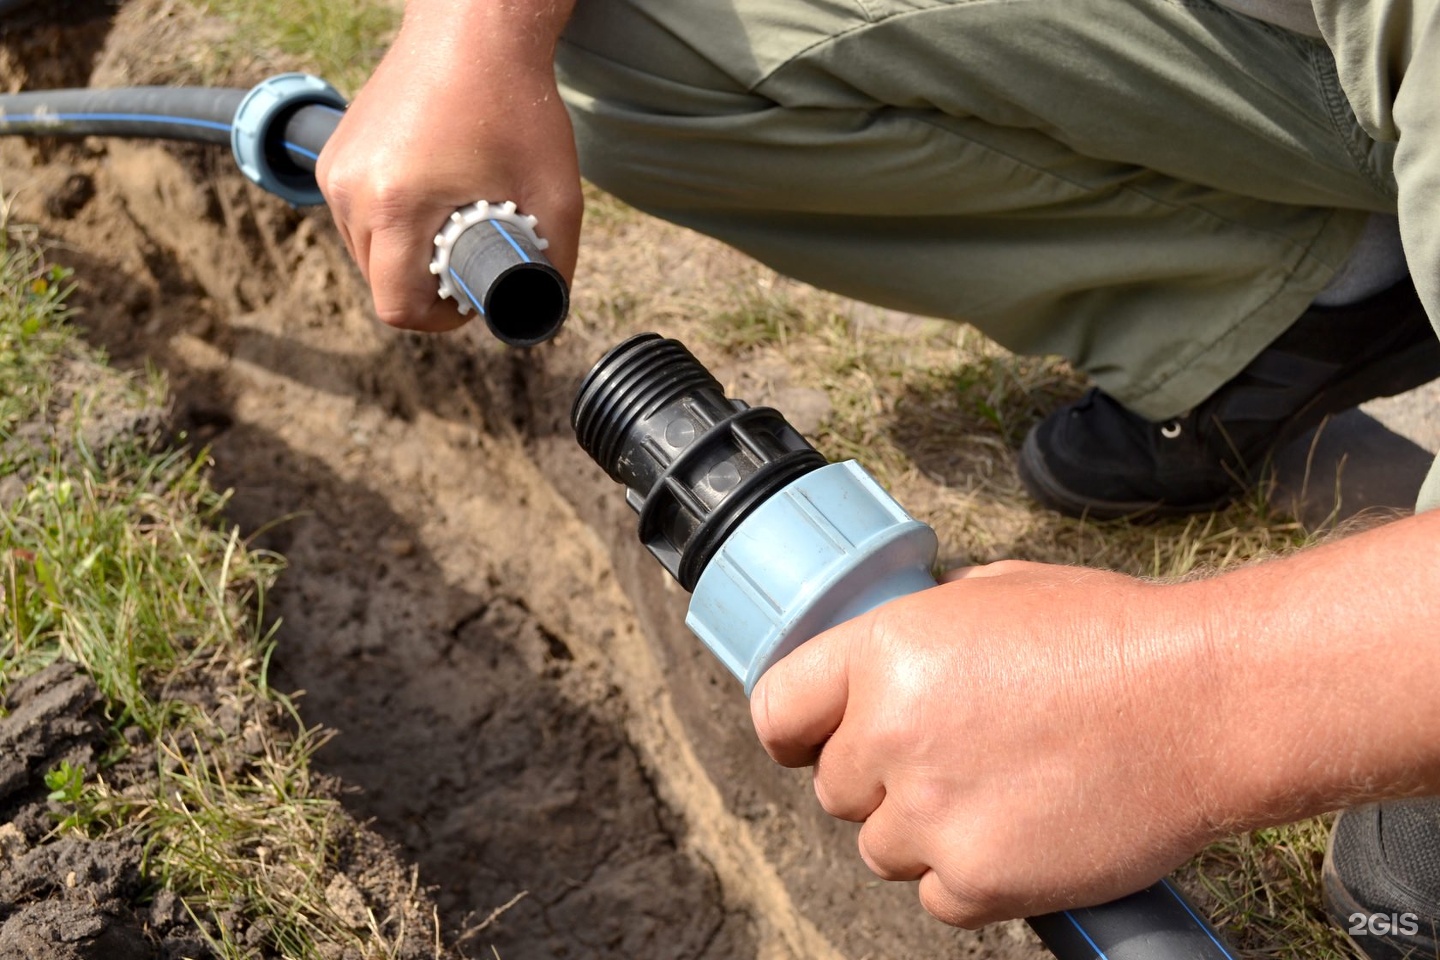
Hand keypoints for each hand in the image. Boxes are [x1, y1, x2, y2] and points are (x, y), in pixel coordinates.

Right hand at [317, 1, 581, 331]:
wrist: (474, 27)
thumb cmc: (517, 106)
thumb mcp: (555, 196)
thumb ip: (553, 266)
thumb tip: (544, 315)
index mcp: (395, 204)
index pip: (397, 306)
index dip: (440, 319)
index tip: (470, 300)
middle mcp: (352, 189)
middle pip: (379, 284)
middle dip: (424, 289)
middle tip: (470, 262)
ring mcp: (336, 170)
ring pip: (365, 254)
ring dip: (405, 258)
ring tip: (452, 227)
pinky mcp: (334, 155)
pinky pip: (356, 219)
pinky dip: (390, 226)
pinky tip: (429, 203)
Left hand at [749, 560, 1231, 927]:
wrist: (1206, 700)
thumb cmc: (1113, 636)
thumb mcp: (995, 591)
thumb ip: (919, 632)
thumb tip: (886, 662)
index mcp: (883, 652)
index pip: (777, 708)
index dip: (795, 730)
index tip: (811, 742)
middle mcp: (889, 734)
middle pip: (835, 788)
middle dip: (881, 779)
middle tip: (952, 758)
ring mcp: (931, 814)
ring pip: (880, 848)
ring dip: (924, 831)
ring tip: (1000, 792)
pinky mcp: (978, 879)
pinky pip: (936, 897)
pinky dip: (970, 877)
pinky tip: (1022, 833)